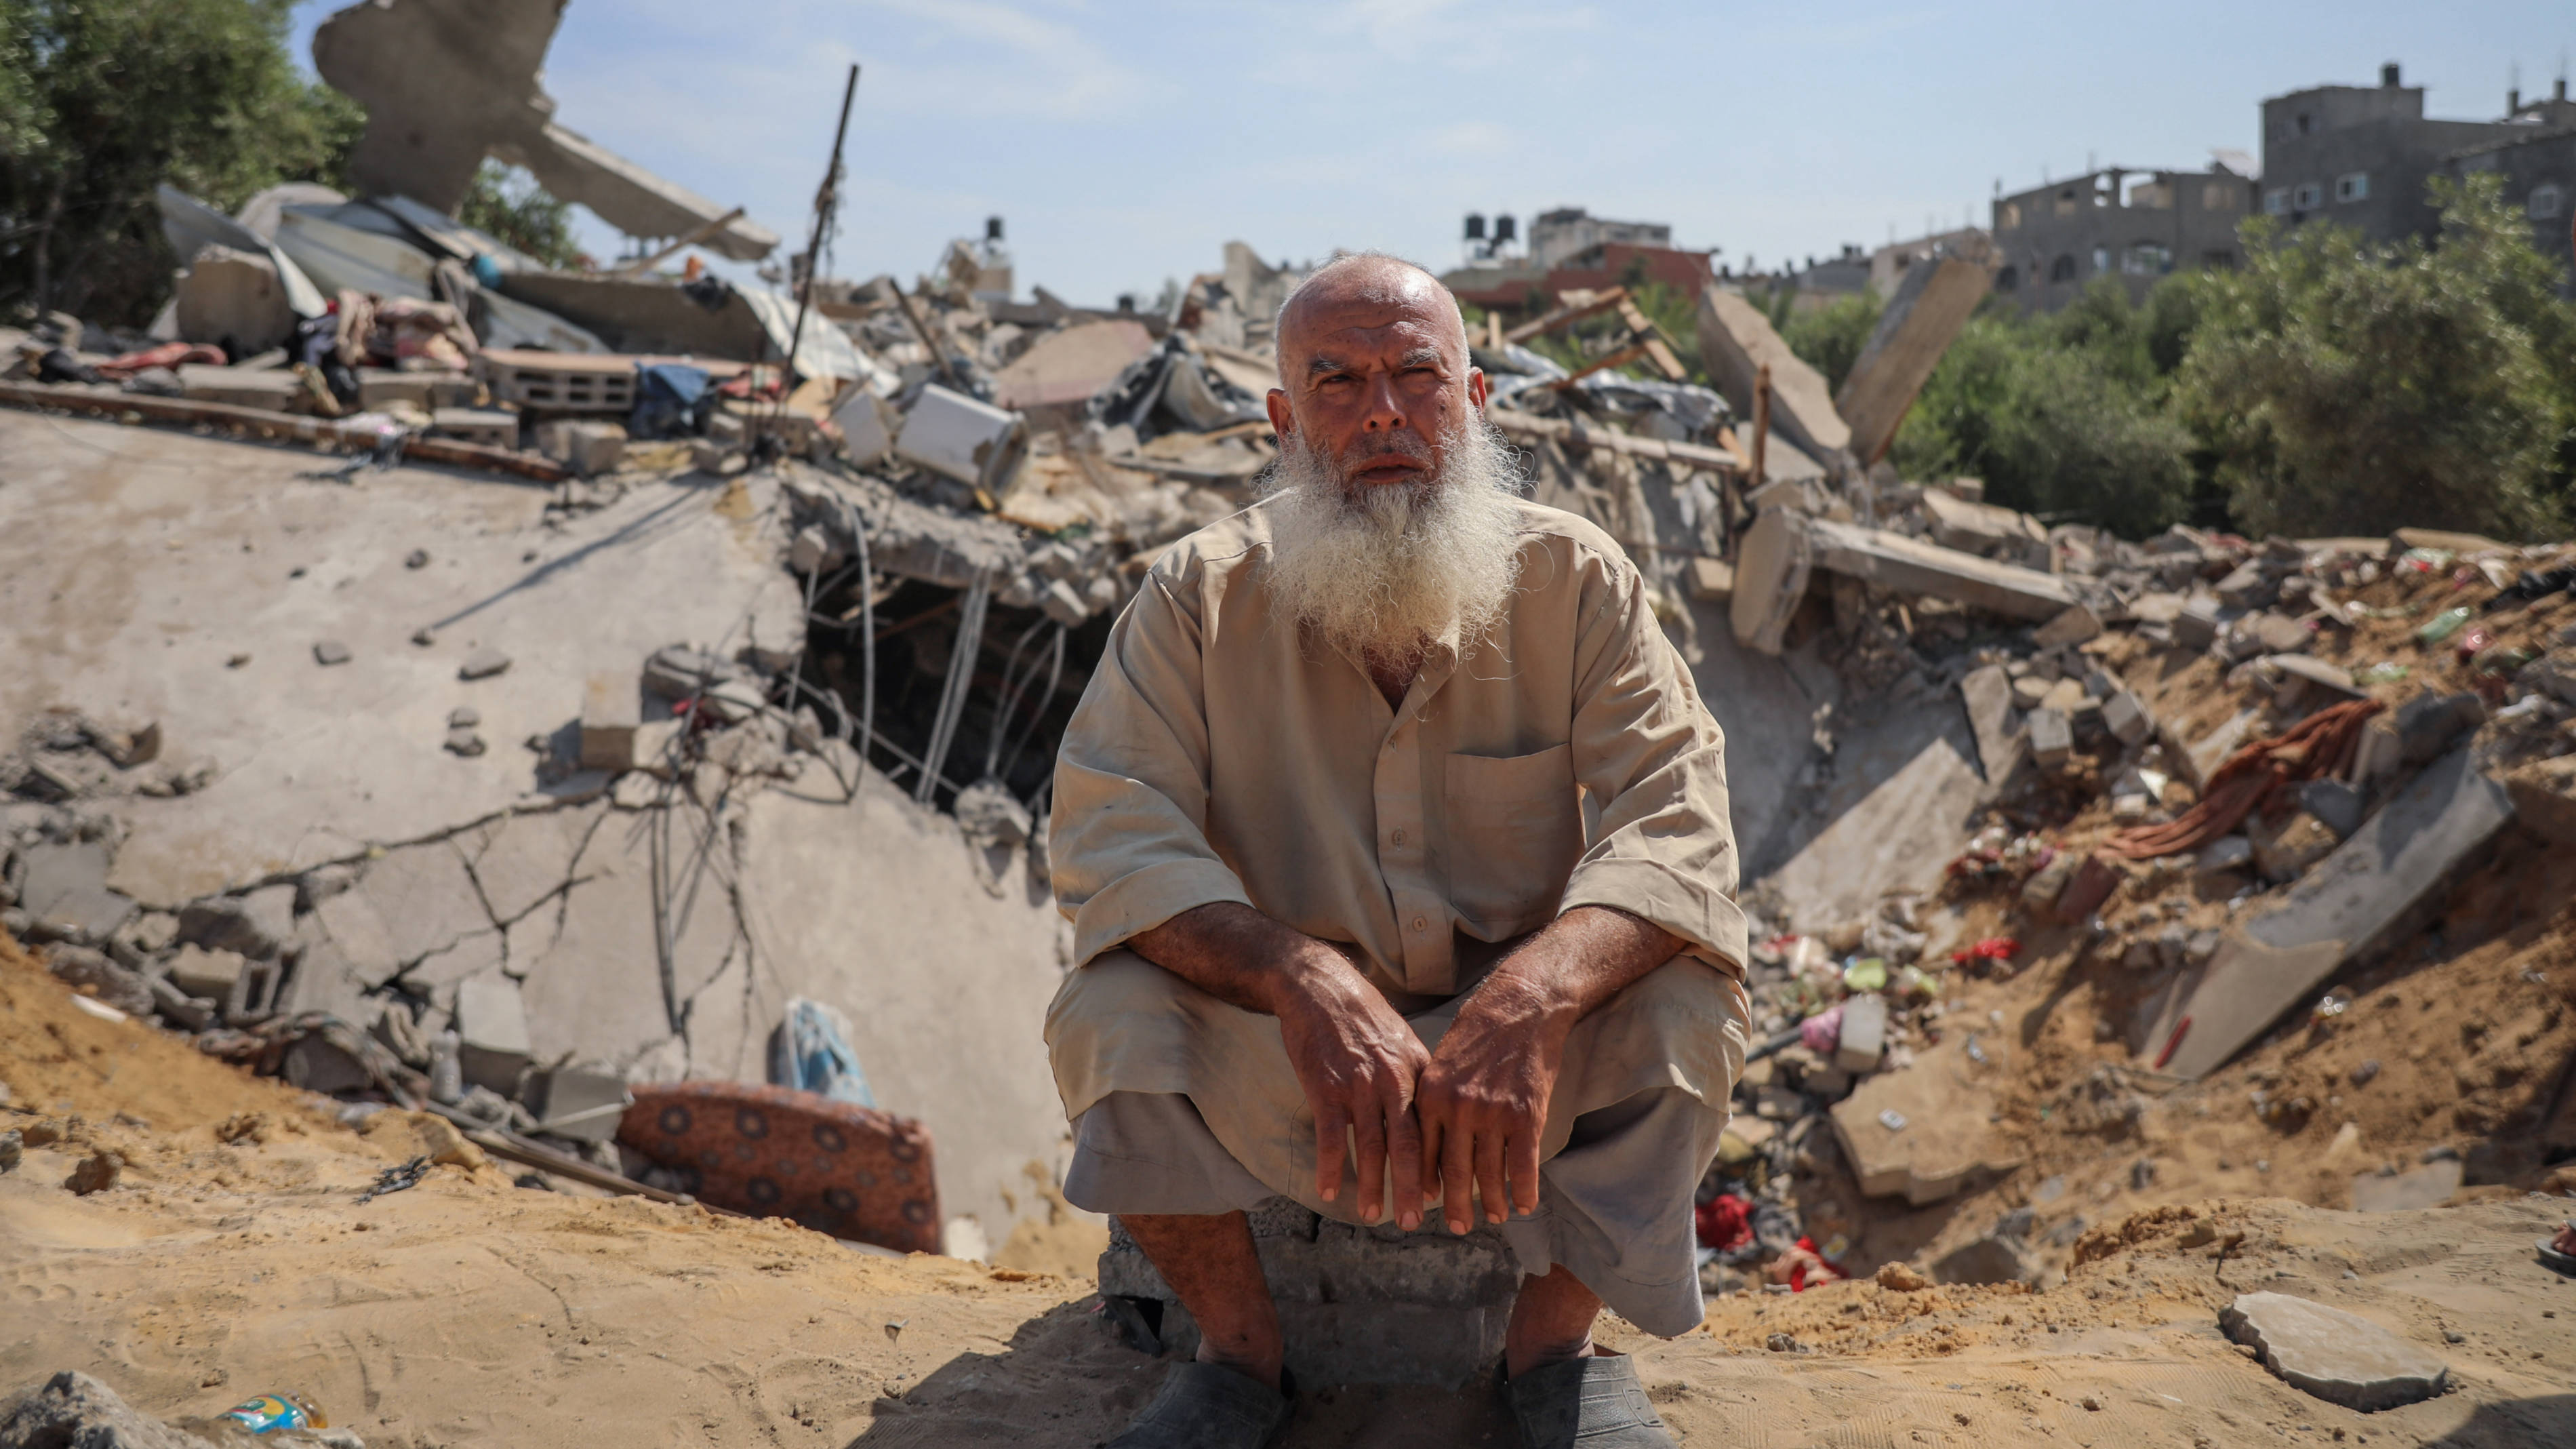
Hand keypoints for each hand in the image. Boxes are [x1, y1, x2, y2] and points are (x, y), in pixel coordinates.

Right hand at [1272, 956, 1429, 1229]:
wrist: (1322, 989)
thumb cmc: (1365, 1019)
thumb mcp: (1404, 1043)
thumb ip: (1418, 1081)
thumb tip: (1434, 1120)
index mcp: (1417, 1073)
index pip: (1433, 1129)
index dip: (1439, 1167)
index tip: (1444, 1197)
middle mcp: (1393, 1082)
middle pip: (1408, 1145)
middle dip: (1412, 1187)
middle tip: (1415, 1222)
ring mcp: (1359, 1086)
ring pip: (1370, 1146)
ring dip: (1371, 1185)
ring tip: (1372, 1215)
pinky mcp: (1326, 1087)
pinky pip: (1331, 1136)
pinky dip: (1330, 1166)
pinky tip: (1327, 1190)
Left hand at [1415, 972, 1571, 1234]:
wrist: (1521, 1006)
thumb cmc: (1478, 1034)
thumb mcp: (1441, 1063)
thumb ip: (1432, 1102)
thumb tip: (1426, 1140)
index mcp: (1430, 1096)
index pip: (1422, 1152)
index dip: (1424, 1183)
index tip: (1424, 1203)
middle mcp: (1457, 1109)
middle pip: (1454, 1171)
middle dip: (1455, 1205)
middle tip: (1456, 1228)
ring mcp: (1492, 1114)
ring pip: (1489, 1173)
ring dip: (1492, 1201)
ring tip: (1494, 1217)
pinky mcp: (1525, 1115)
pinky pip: (1523, 1164)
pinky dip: (1524, 1189)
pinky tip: (1526, 1204)